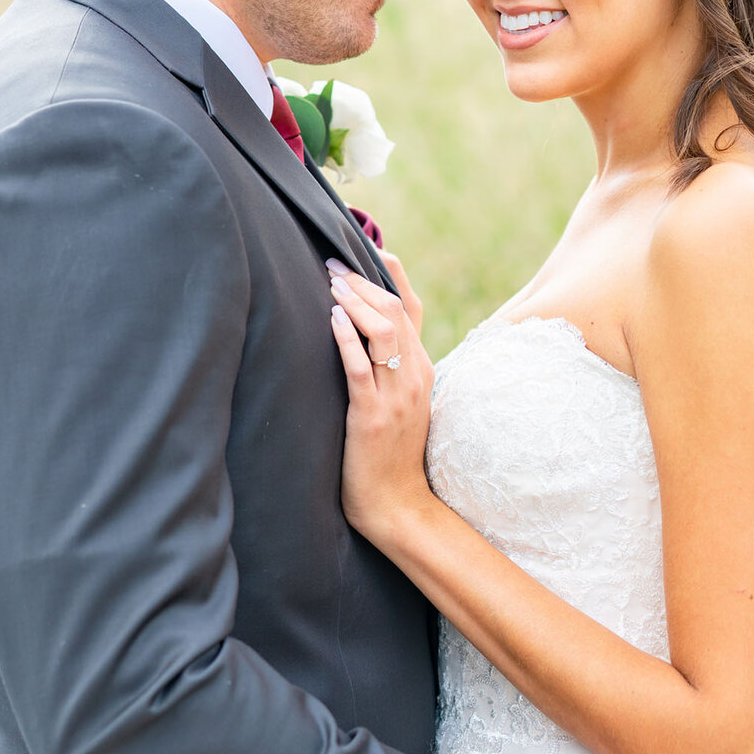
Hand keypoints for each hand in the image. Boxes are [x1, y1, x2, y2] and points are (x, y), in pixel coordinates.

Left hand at [326, 260, 435, 540]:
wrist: (396, 502)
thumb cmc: (389, 454)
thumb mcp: (399, 403)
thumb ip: (388, 368)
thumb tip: (363, 335)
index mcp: (422, 369)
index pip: (411, 309)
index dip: (391, 277)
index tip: (368, 251)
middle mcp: (414, 375)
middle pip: (395, 313)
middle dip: (362, 283)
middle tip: (332, 264)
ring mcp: (397, 395)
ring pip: (384, 332)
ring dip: (355, 302)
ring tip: (330, 283)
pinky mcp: (373, 414)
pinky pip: (361, 368)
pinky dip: (347, 339)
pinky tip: (331, 319)